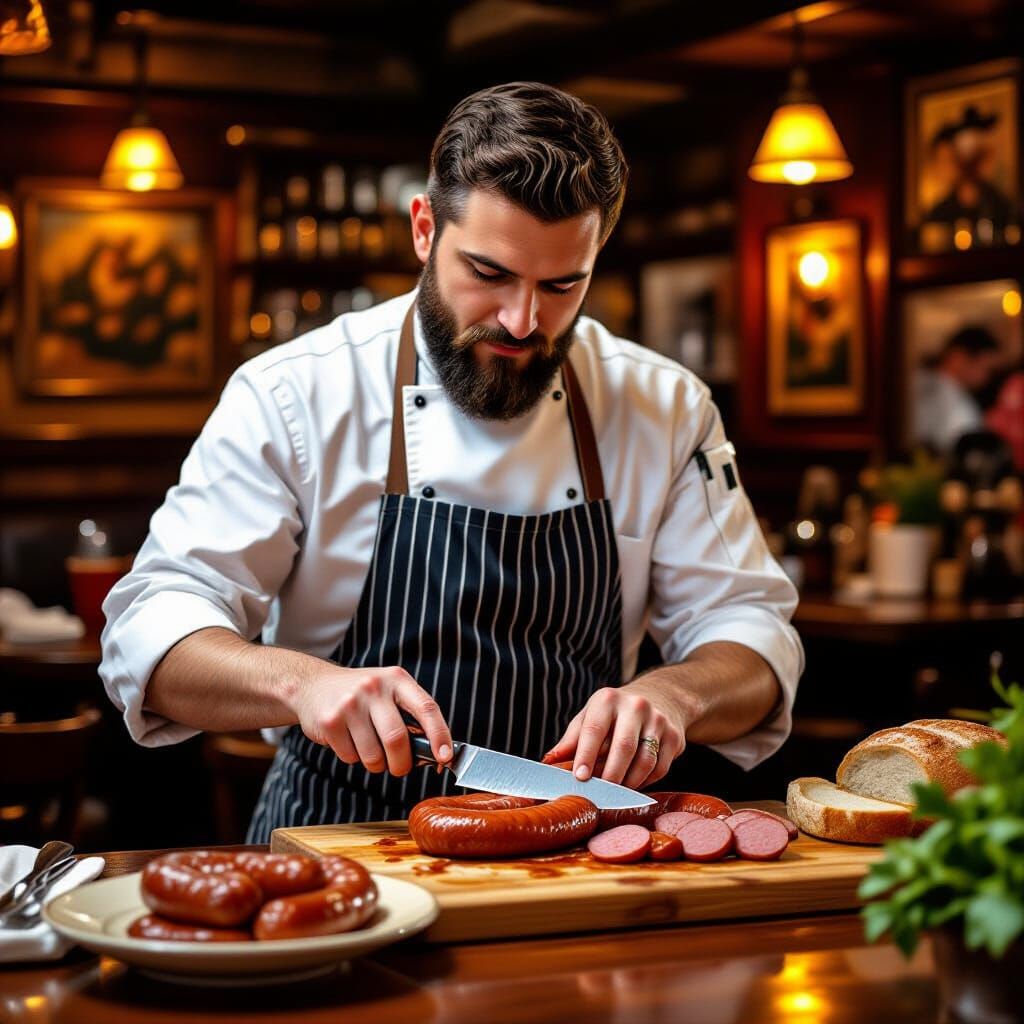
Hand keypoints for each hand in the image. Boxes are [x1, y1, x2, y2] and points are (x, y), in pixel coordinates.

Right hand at [291, 665, 451, 776]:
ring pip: (373, 755)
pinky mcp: (330, 721)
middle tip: (399, 767)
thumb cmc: (362, 695)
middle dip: (401, 764)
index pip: (427, 708)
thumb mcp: (389, 692)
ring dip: (376, 764)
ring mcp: (350, 703)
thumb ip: (410, 716)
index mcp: (397, 679)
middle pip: (397, 739)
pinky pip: (350, 757)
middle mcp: (375, 687)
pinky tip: (348, 740)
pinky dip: (353, 758)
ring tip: (369, 749)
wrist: (313, 685)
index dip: (440, 735)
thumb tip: (436, 754)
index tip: (446, 757)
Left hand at [542, 682, 687, 789]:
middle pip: (623, 748)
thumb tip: (548, 763)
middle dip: (610, 776)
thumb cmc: (614, 714)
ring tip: (614, 793)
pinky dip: (644, 783)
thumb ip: (570, 741)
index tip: (579, 777)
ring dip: (628, 783)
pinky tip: (632, 785)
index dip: (586, 755)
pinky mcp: (674, 736)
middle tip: (599, 793)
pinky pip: (659, 769)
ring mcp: (658, 720)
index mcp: (607, 699)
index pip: (594, 730)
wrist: (659, 698)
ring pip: (644, 761)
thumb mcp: (589, 717)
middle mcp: (635, 706)